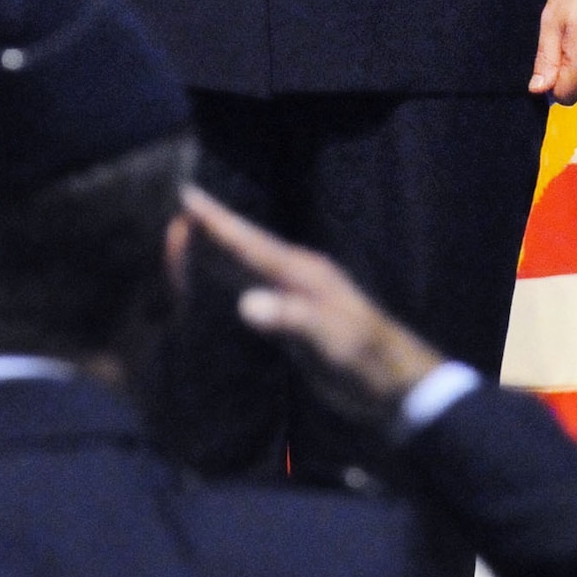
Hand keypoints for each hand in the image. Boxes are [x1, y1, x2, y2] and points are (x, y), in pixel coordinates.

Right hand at [182, 186, 442, 419]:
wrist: (394, 379)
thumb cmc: (363, 359)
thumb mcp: (329, 341)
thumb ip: (289, 319)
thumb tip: (244, 304)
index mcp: (301, 273)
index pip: (250, 242)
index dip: (217, 222)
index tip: (188, 196)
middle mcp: (295, 273)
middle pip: (246, 243)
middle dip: (213, 224)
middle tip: (183, 200)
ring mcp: (295, 291)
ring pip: (247, 260)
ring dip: (218, 245)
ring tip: (188, 227)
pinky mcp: (293, 313)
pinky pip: (253, 282)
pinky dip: (230, 270)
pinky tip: (219, 269)